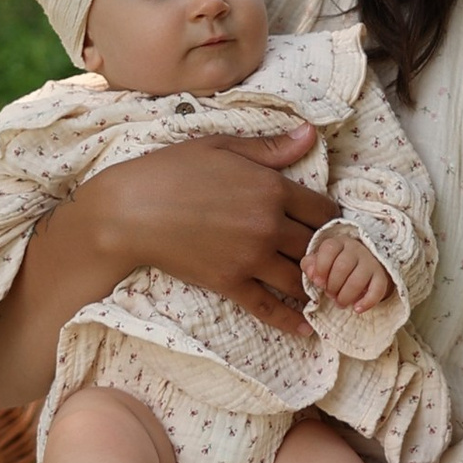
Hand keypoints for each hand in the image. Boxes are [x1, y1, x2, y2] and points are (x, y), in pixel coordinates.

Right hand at [83, 130, 336, 338]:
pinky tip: (307, 328)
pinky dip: (290, 320)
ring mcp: (250, 258)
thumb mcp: (222, 147)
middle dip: (328, 253)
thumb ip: (270, 148)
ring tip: (325, 291)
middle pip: (316, 246)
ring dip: (315, 285)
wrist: (129, 210)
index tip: (331, 225)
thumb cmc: (171, 170)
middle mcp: (268, 226)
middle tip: (334, 261)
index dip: (332, 218)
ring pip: (299, 279)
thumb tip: (310, 134)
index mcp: (271, 188)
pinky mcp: (229, 283)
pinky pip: (268, 307)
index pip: (323, 210)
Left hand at [302, 223, 391, 310]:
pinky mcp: (382, 276)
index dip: (321, 267)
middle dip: (333, 285)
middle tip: (330, 294)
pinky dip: (367, 302)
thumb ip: (310, 264)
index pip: (329, 249)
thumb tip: (311, 273)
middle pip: (342, 266)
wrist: (365, 264)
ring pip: (358, 279)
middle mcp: (356, 250)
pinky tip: (357, 309)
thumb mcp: (321, 261)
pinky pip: (378, 289)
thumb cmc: (336, 264)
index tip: (318, 283)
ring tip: (340, 302)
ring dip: (346, 296)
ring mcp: (370, 262)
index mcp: (339, 243)